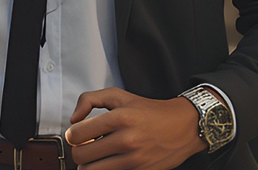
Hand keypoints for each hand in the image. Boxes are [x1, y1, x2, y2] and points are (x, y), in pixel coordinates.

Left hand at [65, 87, 204, 169]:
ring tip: (97, 157)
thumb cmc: (150, 111)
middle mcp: (126, 140)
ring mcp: (134, 160)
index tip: (77, 135)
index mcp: (119, 118)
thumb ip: (90, 99)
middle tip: (86, 146)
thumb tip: (74, 119)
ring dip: (89, 165)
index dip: (73, 135)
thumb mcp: (120, 95)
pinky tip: (110, 162)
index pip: (78, 134)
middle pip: (81, 156)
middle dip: (79, 151)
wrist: (183, 127)